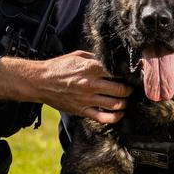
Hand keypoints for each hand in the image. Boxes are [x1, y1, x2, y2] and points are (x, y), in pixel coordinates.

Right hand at [0, 50, 131, 123]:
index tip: (133, 73)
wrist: (41, 82)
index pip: (117, 71)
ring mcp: (87, 99)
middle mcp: (90, 84)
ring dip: (124, 103)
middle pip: (120, 89)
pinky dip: (115, 117)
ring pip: (115, 104)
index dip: (127, 72)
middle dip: (129, 89)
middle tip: (131, 88)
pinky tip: (119, 113)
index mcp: (90, 68)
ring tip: (125, 99)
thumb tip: (110, 60)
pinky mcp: (82, 110)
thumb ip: (94, 58)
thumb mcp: (77, 56)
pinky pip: (103, 118)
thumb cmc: (59, 67)